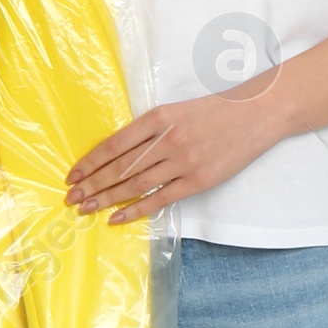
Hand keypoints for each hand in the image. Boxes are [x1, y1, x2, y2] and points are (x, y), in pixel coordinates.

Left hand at [66, 79, 287, 222]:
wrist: (256, 113)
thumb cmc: (214, 110)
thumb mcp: (176, 110)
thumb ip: (149, 129)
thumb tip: (116, 154)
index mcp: (158, 118)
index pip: (115, 144)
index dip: (90, 161)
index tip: (73, 174)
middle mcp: (168, 140)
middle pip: (120, 167)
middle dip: (92, 183)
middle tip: (71, 197)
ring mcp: (183, 161)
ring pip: (135, 185)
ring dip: (107, 199)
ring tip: (86, 208)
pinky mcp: (198, 180)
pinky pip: (159, 199)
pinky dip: (135, 210)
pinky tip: (116, 218)